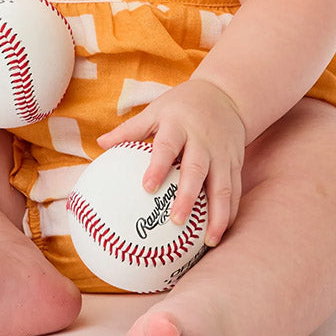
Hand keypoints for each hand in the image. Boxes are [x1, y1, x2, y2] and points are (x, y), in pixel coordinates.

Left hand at [96, 79, 245, 246]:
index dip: (158, 166)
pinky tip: (221, 232)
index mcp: (179, 125)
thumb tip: (99, 144)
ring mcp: (222, 153)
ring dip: (217, 214)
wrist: (225, 95)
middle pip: (197, 169)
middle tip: (176, 220)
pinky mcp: (236, 162)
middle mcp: (203, 140)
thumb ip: (130, 129)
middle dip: (188, 195)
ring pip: (223, 185)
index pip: (167, 146)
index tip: (147, 187)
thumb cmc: (181, 106)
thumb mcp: (155, 110)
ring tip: (209, 241)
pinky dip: (230, 212)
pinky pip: (235, 190)